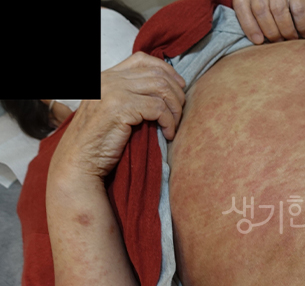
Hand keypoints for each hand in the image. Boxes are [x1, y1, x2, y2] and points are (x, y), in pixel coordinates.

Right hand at [49, 52, 185, 179]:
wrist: (79, 162)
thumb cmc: (98, 142)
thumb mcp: (112, 110)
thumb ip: (130, 95)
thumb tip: (165, 91)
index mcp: (106, 77)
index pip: (142, 59)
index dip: (166, 70)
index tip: (179, 87)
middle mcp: (109, 79)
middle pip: (156, 73)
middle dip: (176, 92)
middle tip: (180, 112)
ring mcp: (113, 91)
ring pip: (161, 88)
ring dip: (175, 108)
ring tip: (175, 124)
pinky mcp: (120, 108)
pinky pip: (158, 109)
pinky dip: (169, 122)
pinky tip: (168, 134)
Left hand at [233, 0, 304, 43]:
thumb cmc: (276, 3)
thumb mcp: (262, 5)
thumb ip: (253, 16)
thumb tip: (256, 39)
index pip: (242, 5)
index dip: (248, 25)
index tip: (258, 41)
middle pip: (260, 10)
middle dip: (269, 31)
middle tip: (278, 42)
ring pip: (278, 11)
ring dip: (286, 31)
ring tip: (291, 39)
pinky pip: (298, 11)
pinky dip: (301, 26)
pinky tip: (303, 32)